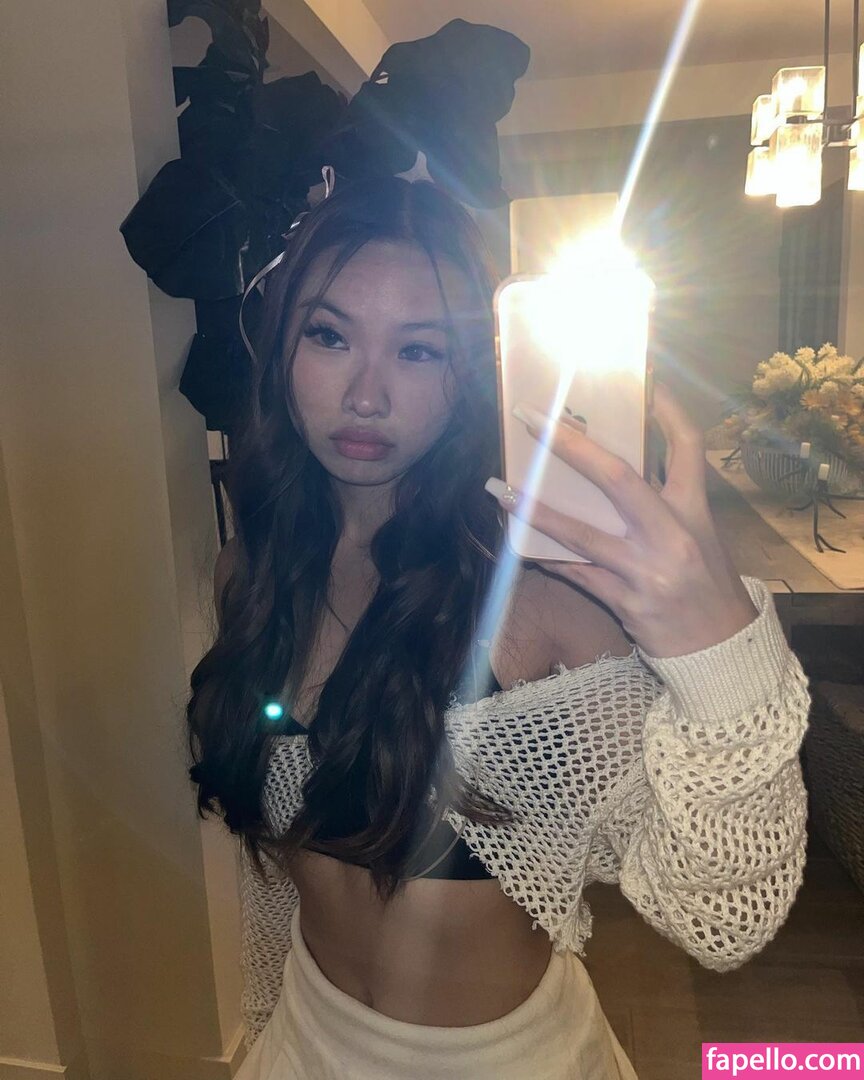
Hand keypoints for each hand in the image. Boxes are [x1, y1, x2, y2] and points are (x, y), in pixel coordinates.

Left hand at [485, 382, 757, 658]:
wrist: (719, 649)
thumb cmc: (706, 583)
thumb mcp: (699, 533)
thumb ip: (664, 500)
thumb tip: (608, 467)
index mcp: (693, 510)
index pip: (686, 447)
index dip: (666, 410)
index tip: (644, 380)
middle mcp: (670, 534)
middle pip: (618, 478)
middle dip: (572, 446)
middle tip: (533, 420)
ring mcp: (645, 570)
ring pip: (581, 533)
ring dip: (535, 510)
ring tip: (498, 489)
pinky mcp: (624, 601)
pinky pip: (575, 573)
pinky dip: (546, 555)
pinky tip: (517, 540)